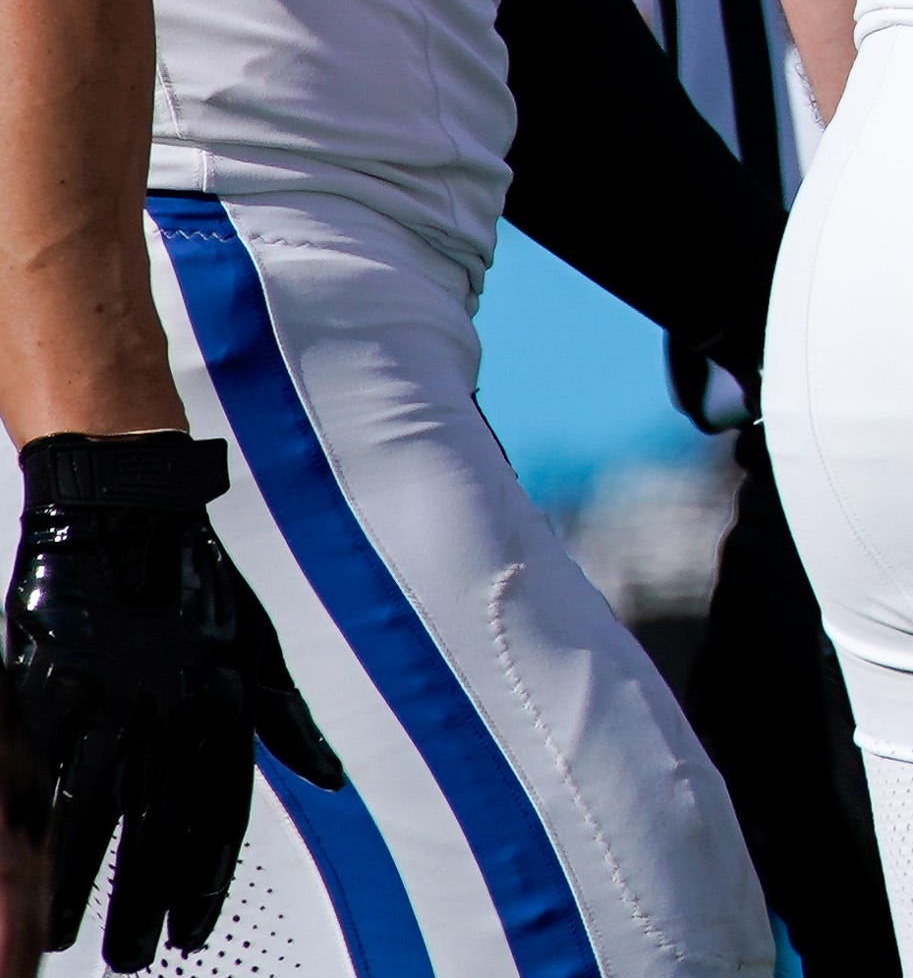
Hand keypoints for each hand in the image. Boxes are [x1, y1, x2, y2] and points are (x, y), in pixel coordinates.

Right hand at [4, 435, 341, 968]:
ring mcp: (107, 707)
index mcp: (226, 709)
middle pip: (161, 835)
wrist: (126, 520)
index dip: (208, 884)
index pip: (223, 820)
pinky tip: (37, 875)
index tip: (197, 932)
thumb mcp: (260, 649)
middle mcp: (171, 716)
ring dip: (84, 888)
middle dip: (147, 906)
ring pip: (96, 821)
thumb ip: (289, 722)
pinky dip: (39, 834)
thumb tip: (332, 778)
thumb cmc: (197, 587)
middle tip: (135, 958)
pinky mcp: (51, 696)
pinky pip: (45, 778)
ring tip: (77, 938)